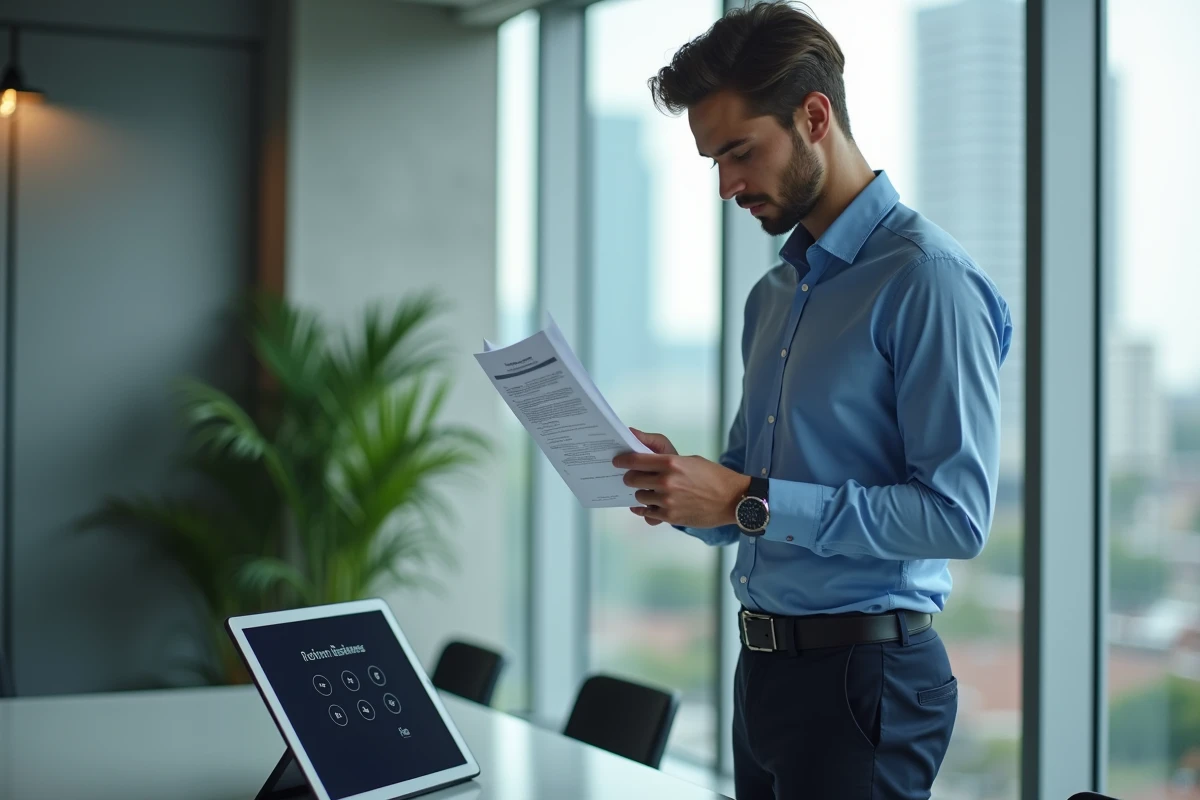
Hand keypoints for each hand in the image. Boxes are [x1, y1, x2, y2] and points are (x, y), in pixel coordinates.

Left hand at [616, 429, 750, 528]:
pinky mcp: (671, 517)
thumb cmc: (713, 477)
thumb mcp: (689, 460)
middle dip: (630, 478)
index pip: (636, 460)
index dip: (622, 460)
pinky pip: (648, 513)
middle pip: (632, 479)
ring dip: (641, 494)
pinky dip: (647, 509)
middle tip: (631, 478)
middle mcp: (666, 482)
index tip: (617, 461)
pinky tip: (650, 506)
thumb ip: (665, 458)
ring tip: (649, 492)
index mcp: (671, 463)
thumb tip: (644, 454)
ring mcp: (667, 500)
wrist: (733, 499)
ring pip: (639, 497)